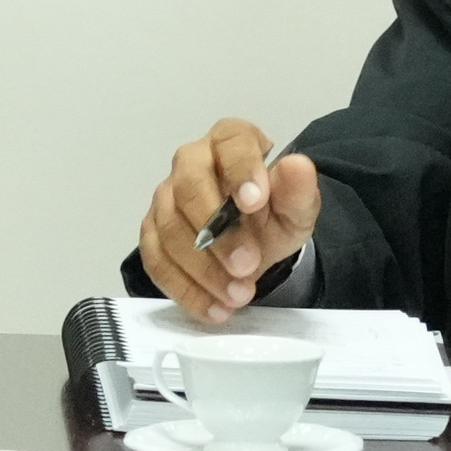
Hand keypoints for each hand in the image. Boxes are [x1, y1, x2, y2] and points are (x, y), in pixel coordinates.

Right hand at [140, 120, 320, 316]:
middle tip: (247, 265)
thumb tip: (297, 166)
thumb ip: (298, 190)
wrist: (255, 242)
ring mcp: (165, 197)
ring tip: (239, 295)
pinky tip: (214, 308)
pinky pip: (157, 260)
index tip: (255, 203)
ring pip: (170, 229)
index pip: (230, 143)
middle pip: (188, 187)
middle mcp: (191, 161)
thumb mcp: (296, 207)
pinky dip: (185, 289)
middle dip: (217, 232)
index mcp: (230, 141)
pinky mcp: (152, 233)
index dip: (240, 170)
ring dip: (204, 268)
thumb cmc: (272, 214)